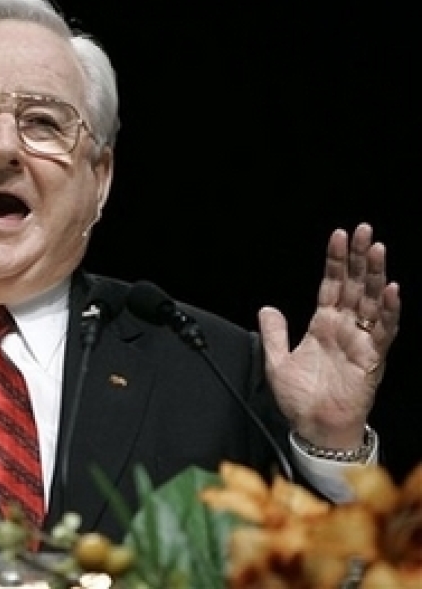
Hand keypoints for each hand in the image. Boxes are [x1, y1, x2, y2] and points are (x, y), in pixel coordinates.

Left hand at [258, 223, 400, 448]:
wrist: (314, 428)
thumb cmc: (300, 399)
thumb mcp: (277, 361)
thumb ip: (275, 333)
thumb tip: (266, 308)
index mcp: (324, 325)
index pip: (332, 285)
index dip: (335, 261)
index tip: (337, 236)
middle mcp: (345, 328)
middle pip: (355, 285)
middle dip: (359, 257)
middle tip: (363, 229)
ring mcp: (360, 341)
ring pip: (372, 301)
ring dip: (375, 275)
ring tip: (376, 249)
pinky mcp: (372, 358)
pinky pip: (383, 331)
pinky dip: (388, 310)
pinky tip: (390, 290)